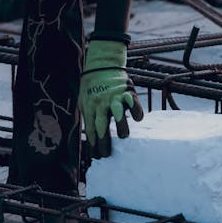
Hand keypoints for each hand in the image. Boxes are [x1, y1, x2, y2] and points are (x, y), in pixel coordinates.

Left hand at [79, 39, 143, 158]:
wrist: (101, 65)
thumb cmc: (92, 88)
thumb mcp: (84, 102)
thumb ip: (89, 118)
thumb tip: (91, 141)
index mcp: (89, 107)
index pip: (90, 130)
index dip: (93, 145)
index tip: (97, 157)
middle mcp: (101, 103)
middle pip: (101, 125)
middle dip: (104, 142)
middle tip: (107, 155)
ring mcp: (114, 97)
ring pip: (117, 113)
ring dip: (120, 125)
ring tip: (123, 136)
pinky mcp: (126, 91)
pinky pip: (132, 102)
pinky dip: (135, 110)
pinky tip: (137, 119)